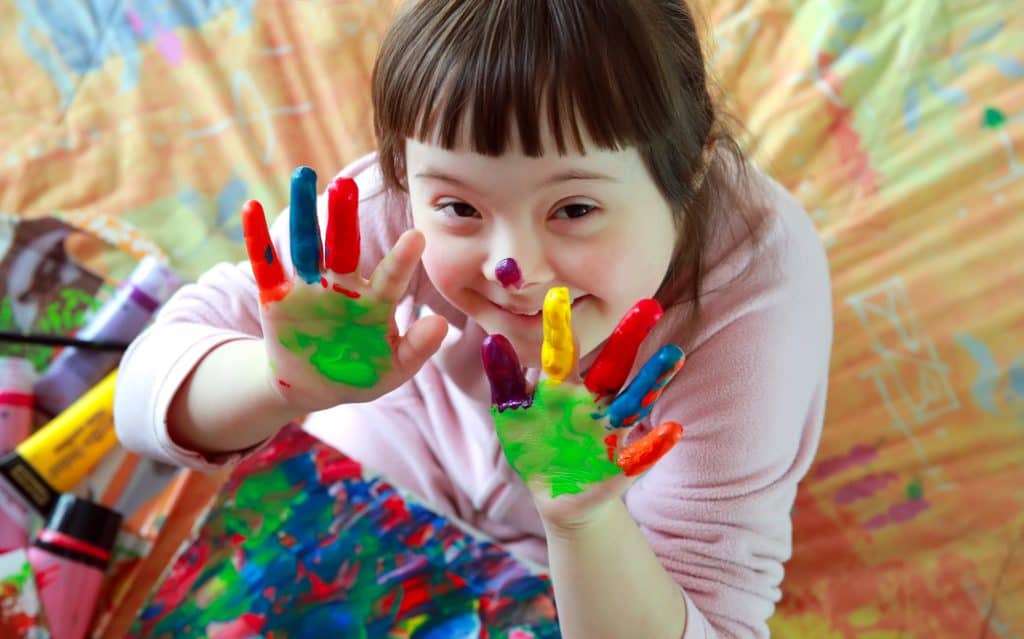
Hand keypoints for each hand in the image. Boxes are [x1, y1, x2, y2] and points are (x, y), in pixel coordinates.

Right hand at [242, 166, 446, 413]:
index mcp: (375, 301)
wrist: (314, 387)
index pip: (391, 277)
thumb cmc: (361, 373)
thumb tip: (442, 324)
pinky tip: (252, 208)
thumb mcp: (393, 369)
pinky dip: (257, 239)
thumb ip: (417, 349)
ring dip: (303, 212)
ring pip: (306, 244)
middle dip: (344, 216)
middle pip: (344, 245)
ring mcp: (310, 289)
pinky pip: (266, 265)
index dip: (403, 259)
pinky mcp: (277, 297)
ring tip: (304, 176)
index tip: (418, 236)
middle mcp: (343, 286)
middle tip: (346, 185)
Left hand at [481, 288, 684, 528]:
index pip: (563, 351)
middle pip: (613, 365)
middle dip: (629, 337)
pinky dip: (655, 444)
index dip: (560, 325)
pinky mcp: (621, 464)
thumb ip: (505, 380)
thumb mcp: (512, 414)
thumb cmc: (534, 447)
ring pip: (634, 401)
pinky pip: (641, 454)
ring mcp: (610, 430)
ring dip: (653, 380)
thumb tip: (492, 340)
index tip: (558, 292)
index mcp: (563, 387)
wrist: (556, 495)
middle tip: (649, 304)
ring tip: (673, 354)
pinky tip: (672, 430)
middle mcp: (593, 401)